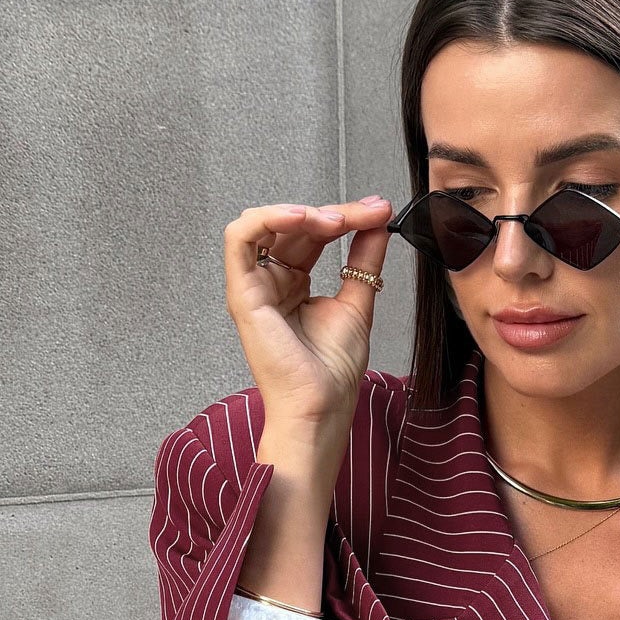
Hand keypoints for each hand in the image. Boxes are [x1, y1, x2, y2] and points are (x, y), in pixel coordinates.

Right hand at [223, 196, 393, 439]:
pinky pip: (240, 239)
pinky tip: (301, 217)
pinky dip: (267, 219)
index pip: (314, 235)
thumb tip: (377, 224)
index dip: (346, 218)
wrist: (321, 407)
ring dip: (302, 213)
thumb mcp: (357, 302)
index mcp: (292, 284)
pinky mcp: (242, 293)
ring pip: (265, 224)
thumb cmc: (332, 372)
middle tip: (369, 212)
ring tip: (337, 221)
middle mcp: (270, 281)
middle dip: (334, 213)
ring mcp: (253, 286)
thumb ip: (364, 261)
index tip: (379, 212)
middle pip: (293, 227)